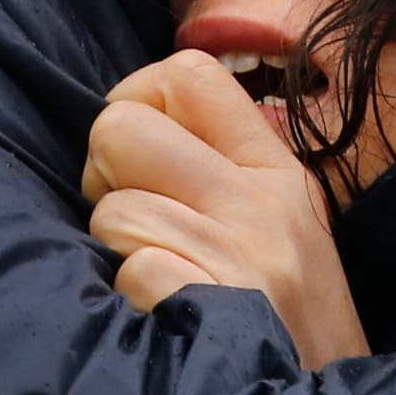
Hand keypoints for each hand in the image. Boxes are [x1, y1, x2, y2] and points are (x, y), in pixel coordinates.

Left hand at [83, 51, 370, 366]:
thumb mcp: (286, 226)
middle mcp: (261, 201)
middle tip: (133, 213)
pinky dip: (131, 297)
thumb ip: (225, 168)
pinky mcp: (210, 307)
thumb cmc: (290, 321)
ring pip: (112, 207)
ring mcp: (237, 254)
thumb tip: (139, 120)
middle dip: (105, 172)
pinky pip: (131, 270)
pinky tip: (166, 313)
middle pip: (123, 125)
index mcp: (277, 171)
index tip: (139, 152)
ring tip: (159, 273)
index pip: (188, 73)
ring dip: (116, 247)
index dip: (136, 100)